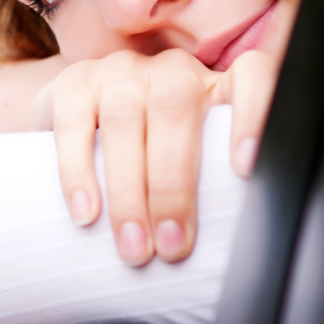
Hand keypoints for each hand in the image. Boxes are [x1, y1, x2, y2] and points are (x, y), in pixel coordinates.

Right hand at [33, 48, 276, 264]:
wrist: (72, 124)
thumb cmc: (148, 159)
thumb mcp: (189, 166)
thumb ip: (211, 189)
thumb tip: (225, 251)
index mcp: (213, 89)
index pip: (248, 76)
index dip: (252, 114)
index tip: (245, 168)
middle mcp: (170, 72)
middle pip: (176, 107)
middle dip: (174, 185)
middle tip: (172, 246)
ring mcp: (120, 72)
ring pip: (124, 117)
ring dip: (129, 190)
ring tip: (134, 246)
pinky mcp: (73, 83)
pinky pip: (73, 122)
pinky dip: (79, 173)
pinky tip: (87, 214)